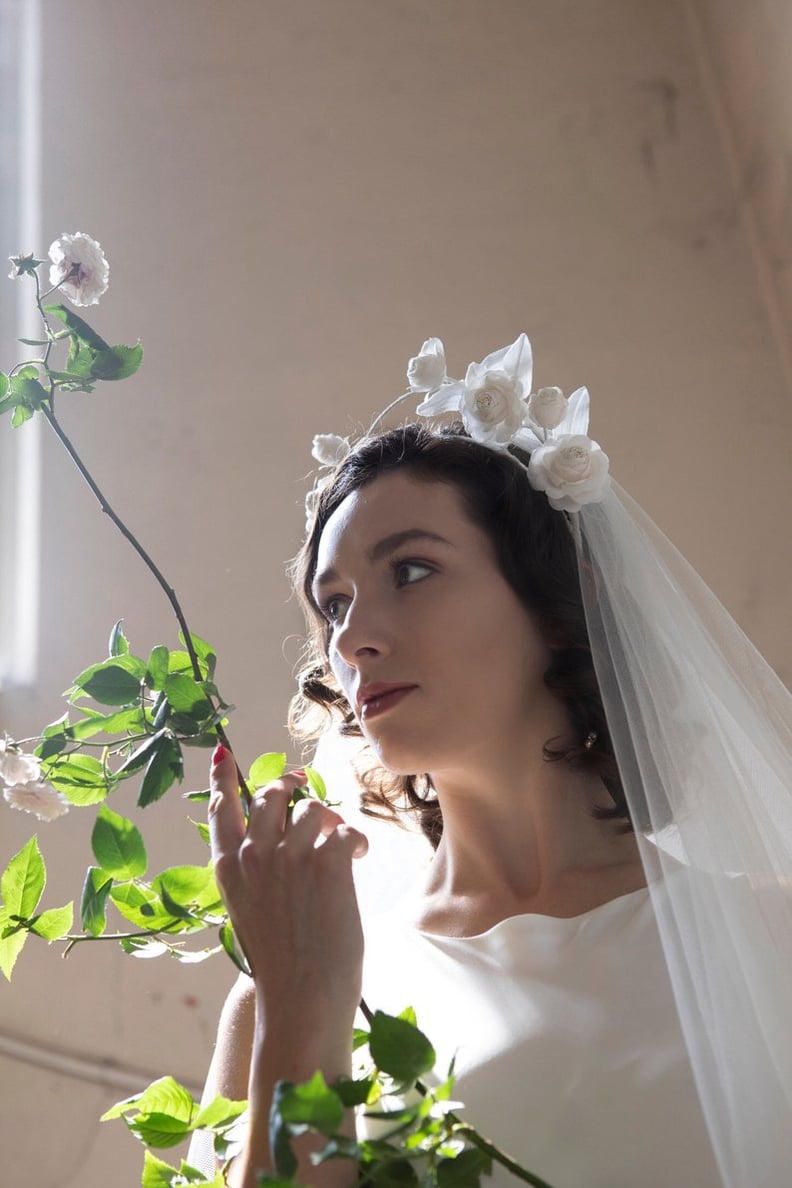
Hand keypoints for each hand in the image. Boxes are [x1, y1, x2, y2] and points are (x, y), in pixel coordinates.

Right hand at [208, 745, 367, 1021]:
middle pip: (271, 795)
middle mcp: (254, 855)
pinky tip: (361, 858)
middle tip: (305, 784)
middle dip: (290, 786)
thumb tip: (285, 835)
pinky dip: (357, 841)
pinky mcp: (326, 862)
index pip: (220, 809)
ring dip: (331, 820)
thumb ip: (259, 871)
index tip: (221, 753)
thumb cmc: (281, 964)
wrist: (302, 1000)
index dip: (222, 778)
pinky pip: (346, 830)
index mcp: (229, 869)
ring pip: (313, 808)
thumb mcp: (251, 911)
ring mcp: (289, 856)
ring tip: (340, 844)